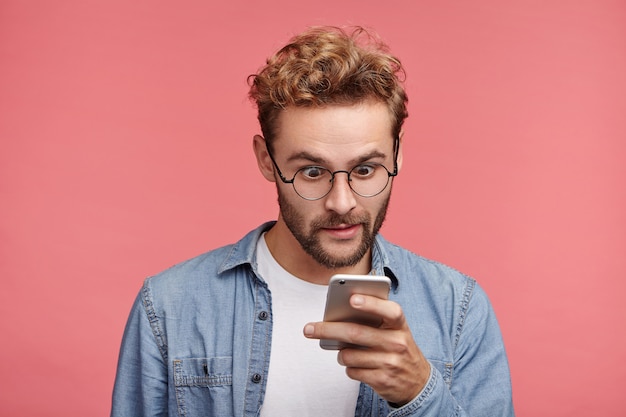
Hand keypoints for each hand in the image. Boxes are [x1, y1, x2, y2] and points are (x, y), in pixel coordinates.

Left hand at [303, 294, 430, 405]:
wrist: (418, 382)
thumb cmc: (398, 347)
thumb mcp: (395, 330)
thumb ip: (375, 318)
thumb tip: (341, 311)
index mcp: (399, 325)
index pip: (389, 311)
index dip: (371, 304)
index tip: (351, 299)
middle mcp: (397, 342)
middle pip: (355, 333)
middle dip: (327, 330)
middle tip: (308, 329)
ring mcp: (390, 363)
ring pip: (349, 355)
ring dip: (340, 353)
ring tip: (344, 351)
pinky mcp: (382, 380)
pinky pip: (352, 371)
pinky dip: (349, 367)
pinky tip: (356, 365)